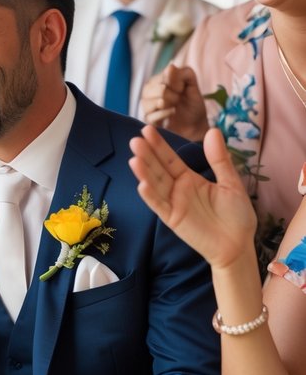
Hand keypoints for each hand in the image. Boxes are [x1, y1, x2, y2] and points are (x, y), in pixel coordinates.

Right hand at [129, 124, 256, 269]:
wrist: (239, 245)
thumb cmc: (237, 215)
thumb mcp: (231, 182)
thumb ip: (219, 159)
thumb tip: (213, 130)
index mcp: (189, 179)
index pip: (170, 159)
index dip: (159, 145)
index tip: (147, 129)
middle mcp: (178, 189)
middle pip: (158, 169)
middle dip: (147, 155)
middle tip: (135, 140)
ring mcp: (174, 204)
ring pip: (155, 185)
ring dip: (144, 172)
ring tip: (134, 158)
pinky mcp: (173, 219)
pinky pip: (159, 206)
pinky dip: (150, 195)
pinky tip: (142, 184)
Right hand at [140, 64, 207, 138]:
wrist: (195, 127)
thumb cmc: (192, 105)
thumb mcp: (193, 86)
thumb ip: (184, 74)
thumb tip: (170, 67)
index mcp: (158, 80)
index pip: (163, 75)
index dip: (176, 82)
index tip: (182, 89)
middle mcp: (148, 91)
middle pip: (155, 89)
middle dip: (171, 94)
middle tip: (179, 99)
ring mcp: (146, 106)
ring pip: (149, 101)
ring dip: (167, 104)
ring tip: (175, 107)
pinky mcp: (147, 121)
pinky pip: (150, 115)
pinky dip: (164, 114)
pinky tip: (171, 113)